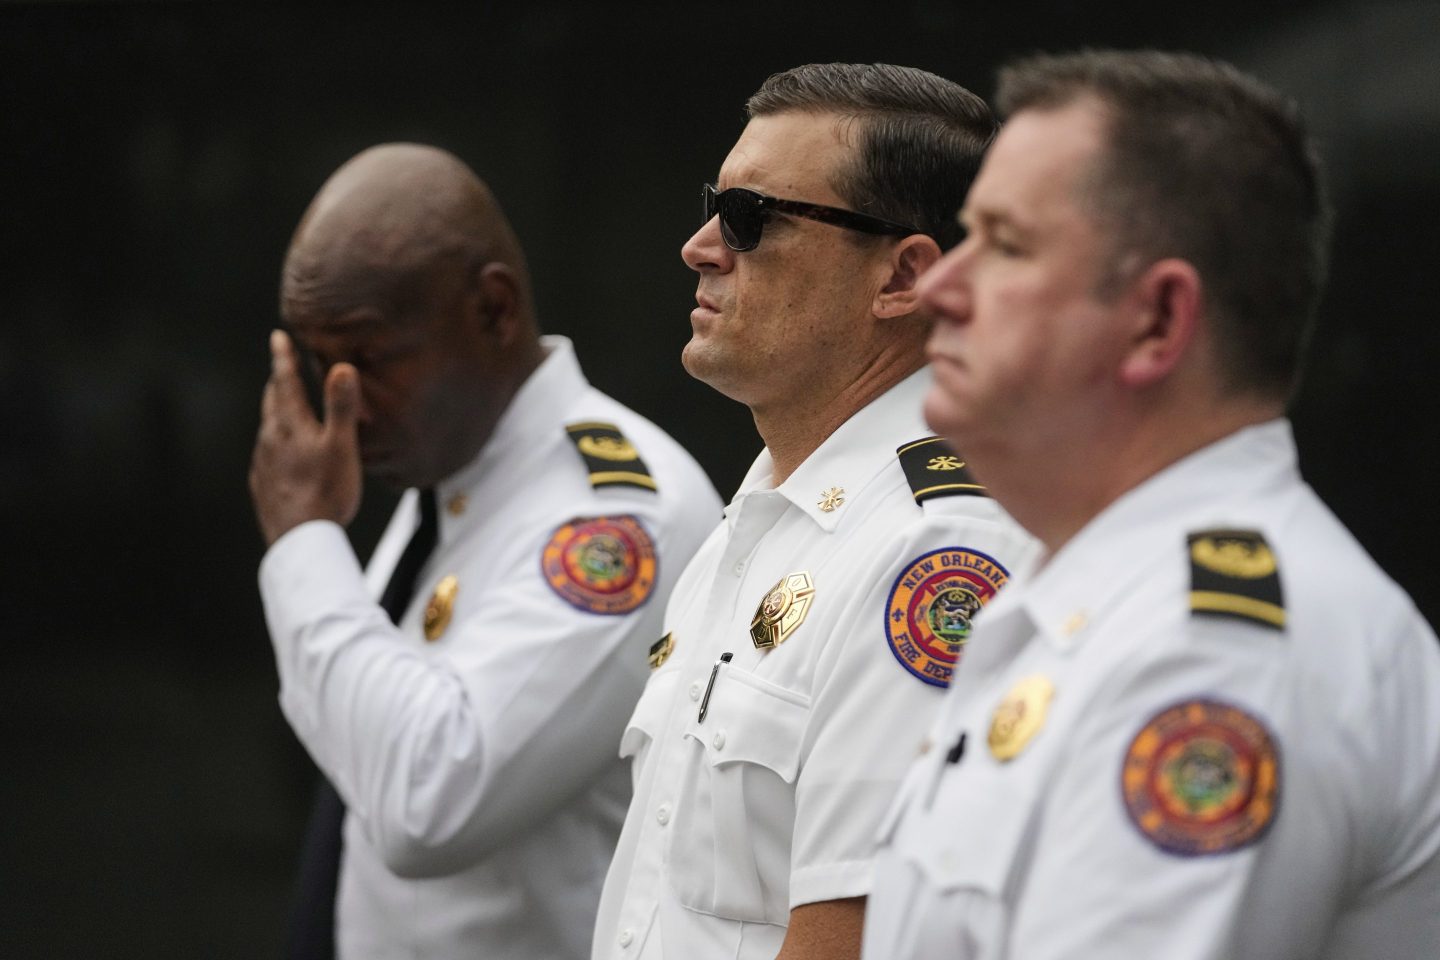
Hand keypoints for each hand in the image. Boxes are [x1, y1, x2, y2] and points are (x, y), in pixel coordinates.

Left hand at [249, 329, 362, 545]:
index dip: (283, 358)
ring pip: (268, 428)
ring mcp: (264, 462)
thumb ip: (341, 406)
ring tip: (285, 407)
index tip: (278, 337)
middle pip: (272, 402)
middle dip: (278, 382)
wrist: (299, 538)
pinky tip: (283, 453)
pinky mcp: (263, 483)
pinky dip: (276, 443)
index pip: (284, 382)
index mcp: (290, 425)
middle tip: (281, 368)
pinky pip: (267, 454)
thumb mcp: (341, 446)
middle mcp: (271, 439)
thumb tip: (341, 367)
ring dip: (276, 412)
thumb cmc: (326, 492)